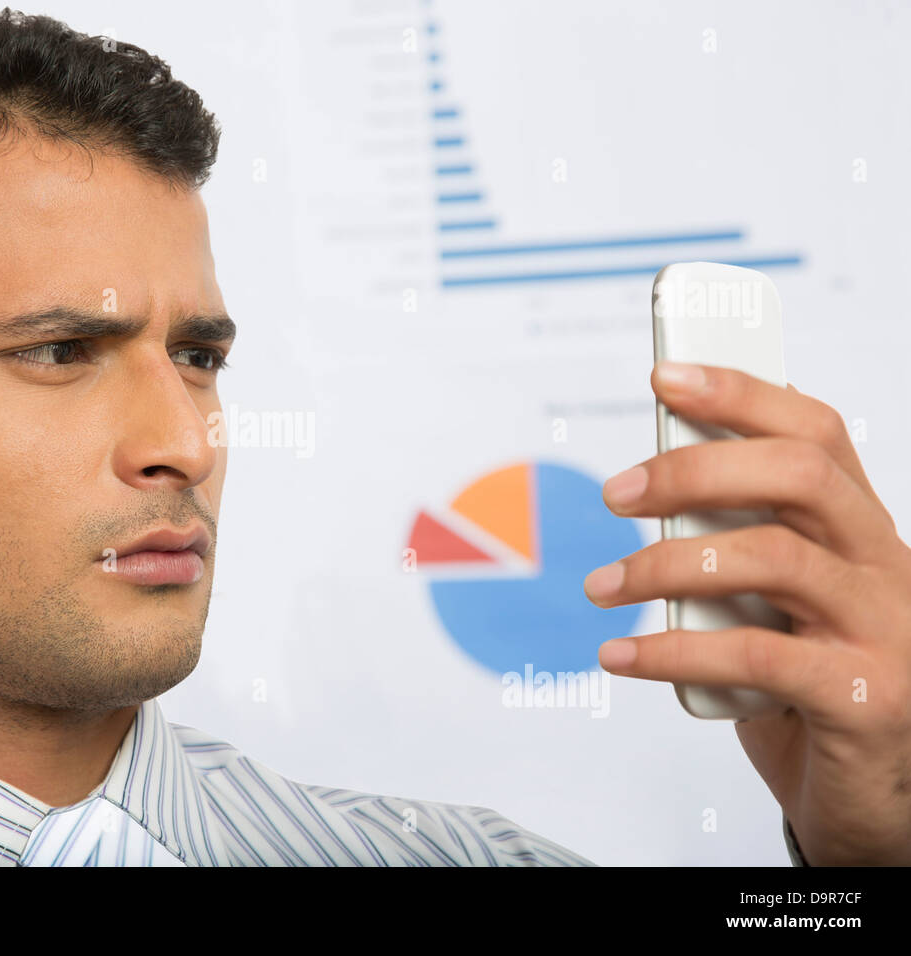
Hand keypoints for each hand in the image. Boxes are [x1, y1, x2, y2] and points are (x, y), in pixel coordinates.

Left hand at [582, 360, 910, 864]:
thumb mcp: (772, 602)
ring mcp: (884, 632)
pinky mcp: (866, 700)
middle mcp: (883, 567)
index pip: (816, 432)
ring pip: (774, 559)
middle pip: (798, 475)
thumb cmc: (809, 683)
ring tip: (602, 587)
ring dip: (666, 565)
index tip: (666, 377)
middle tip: (617, 494)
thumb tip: (651, 485)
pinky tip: (623, 656)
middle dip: (694, 469)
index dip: (742, 394)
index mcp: (859, 530)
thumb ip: (734, 545)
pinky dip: (674, 651)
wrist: (872, 796)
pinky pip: (758, 657)